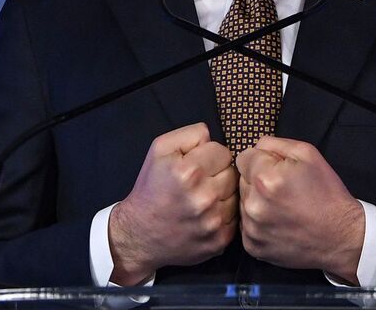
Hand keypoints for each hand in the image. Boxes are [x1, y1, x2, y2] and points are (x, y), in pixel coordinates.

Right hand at [108, 122, 237, 283]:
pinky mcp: (219, 240)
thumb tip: (212, 137)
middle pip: (232, 174)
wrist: (139, 234)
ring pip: (236, 196)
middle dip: (217, 175)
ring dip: (222, 196)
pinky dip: (223, 215)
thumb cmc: (151, 188)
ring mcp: (213, 222)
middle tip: (198, 183)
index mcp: (188, 172)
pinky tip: (205, 216)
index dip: (210, 156)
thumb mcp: (159, 149)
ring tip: (201, 199)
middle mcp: (203, 198)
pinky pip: (235, 218)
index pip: (223, 152)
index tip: (197, 165)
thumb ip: (190, 134)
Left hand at [236, 136, 364, 283]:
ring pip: (244, 203)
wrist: (343, 237)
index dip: (261, 160)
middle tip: (284, 191)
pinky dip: (259, 223)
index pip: (243, 158)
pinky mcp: (253, 247)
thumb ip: (274, 144)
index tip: (276, 170)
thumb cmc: (327, 193)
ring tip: (284, 208)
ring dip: (258, 202)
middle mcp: (254, 205)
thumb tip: (255, 147)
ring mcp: (252, 229)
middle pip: (242, 181)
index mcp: (265, 179)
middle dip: (258, 181)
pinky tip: (280, 224)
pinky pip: (246, 226)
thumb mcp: (308, 154)